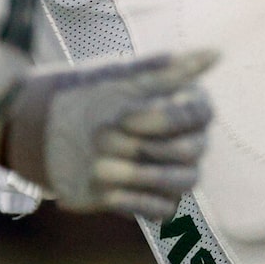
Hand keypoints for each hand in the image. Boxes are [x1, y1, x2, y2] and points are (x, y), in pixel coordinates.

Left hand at [2, 50, 217, 221]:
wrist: (47, 132)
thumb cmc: (89, 97)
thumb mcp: (123, 79)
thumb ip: (168, 69)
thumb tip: (216, 53)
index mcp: (187, 105)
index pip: (200, 114)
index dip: (164, 119)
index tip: (124, 117)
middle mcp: (190, 139)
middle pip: (191, 150)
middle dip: (142, 147)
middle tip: (100, 137)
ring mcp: (173, 172)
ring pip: (184, 181)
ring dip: (141, 175)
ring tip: (98, 168)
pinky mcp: (153, 201)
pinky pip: (163, 210)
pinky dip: (136, 202)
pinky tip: (106, 194)